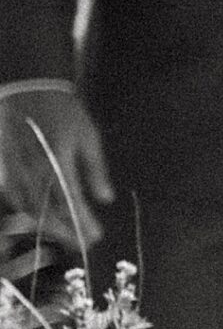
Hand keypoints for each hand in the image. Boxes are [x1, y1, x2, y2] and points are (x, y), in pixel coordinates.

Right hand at [0, 84, 113, 249]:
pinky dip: (25, 210)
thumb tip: (105, 198)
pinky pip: (11, 194)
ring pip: (26, 207)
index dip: (82, 223)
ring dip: (45, 225)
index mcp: (57, 161)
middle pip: (47, 211)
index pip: (70, 203)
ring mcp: (14, 168)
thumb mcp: (88, 135)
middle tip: (80, 243)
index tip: (95, 235)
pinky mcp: (2, 164)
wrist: (28, 85)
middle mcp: (33, 169)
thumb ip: (96, 170)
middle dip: (64, 231)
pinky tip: (37, 218)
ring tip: (62, 235)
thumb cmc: (63, 109)